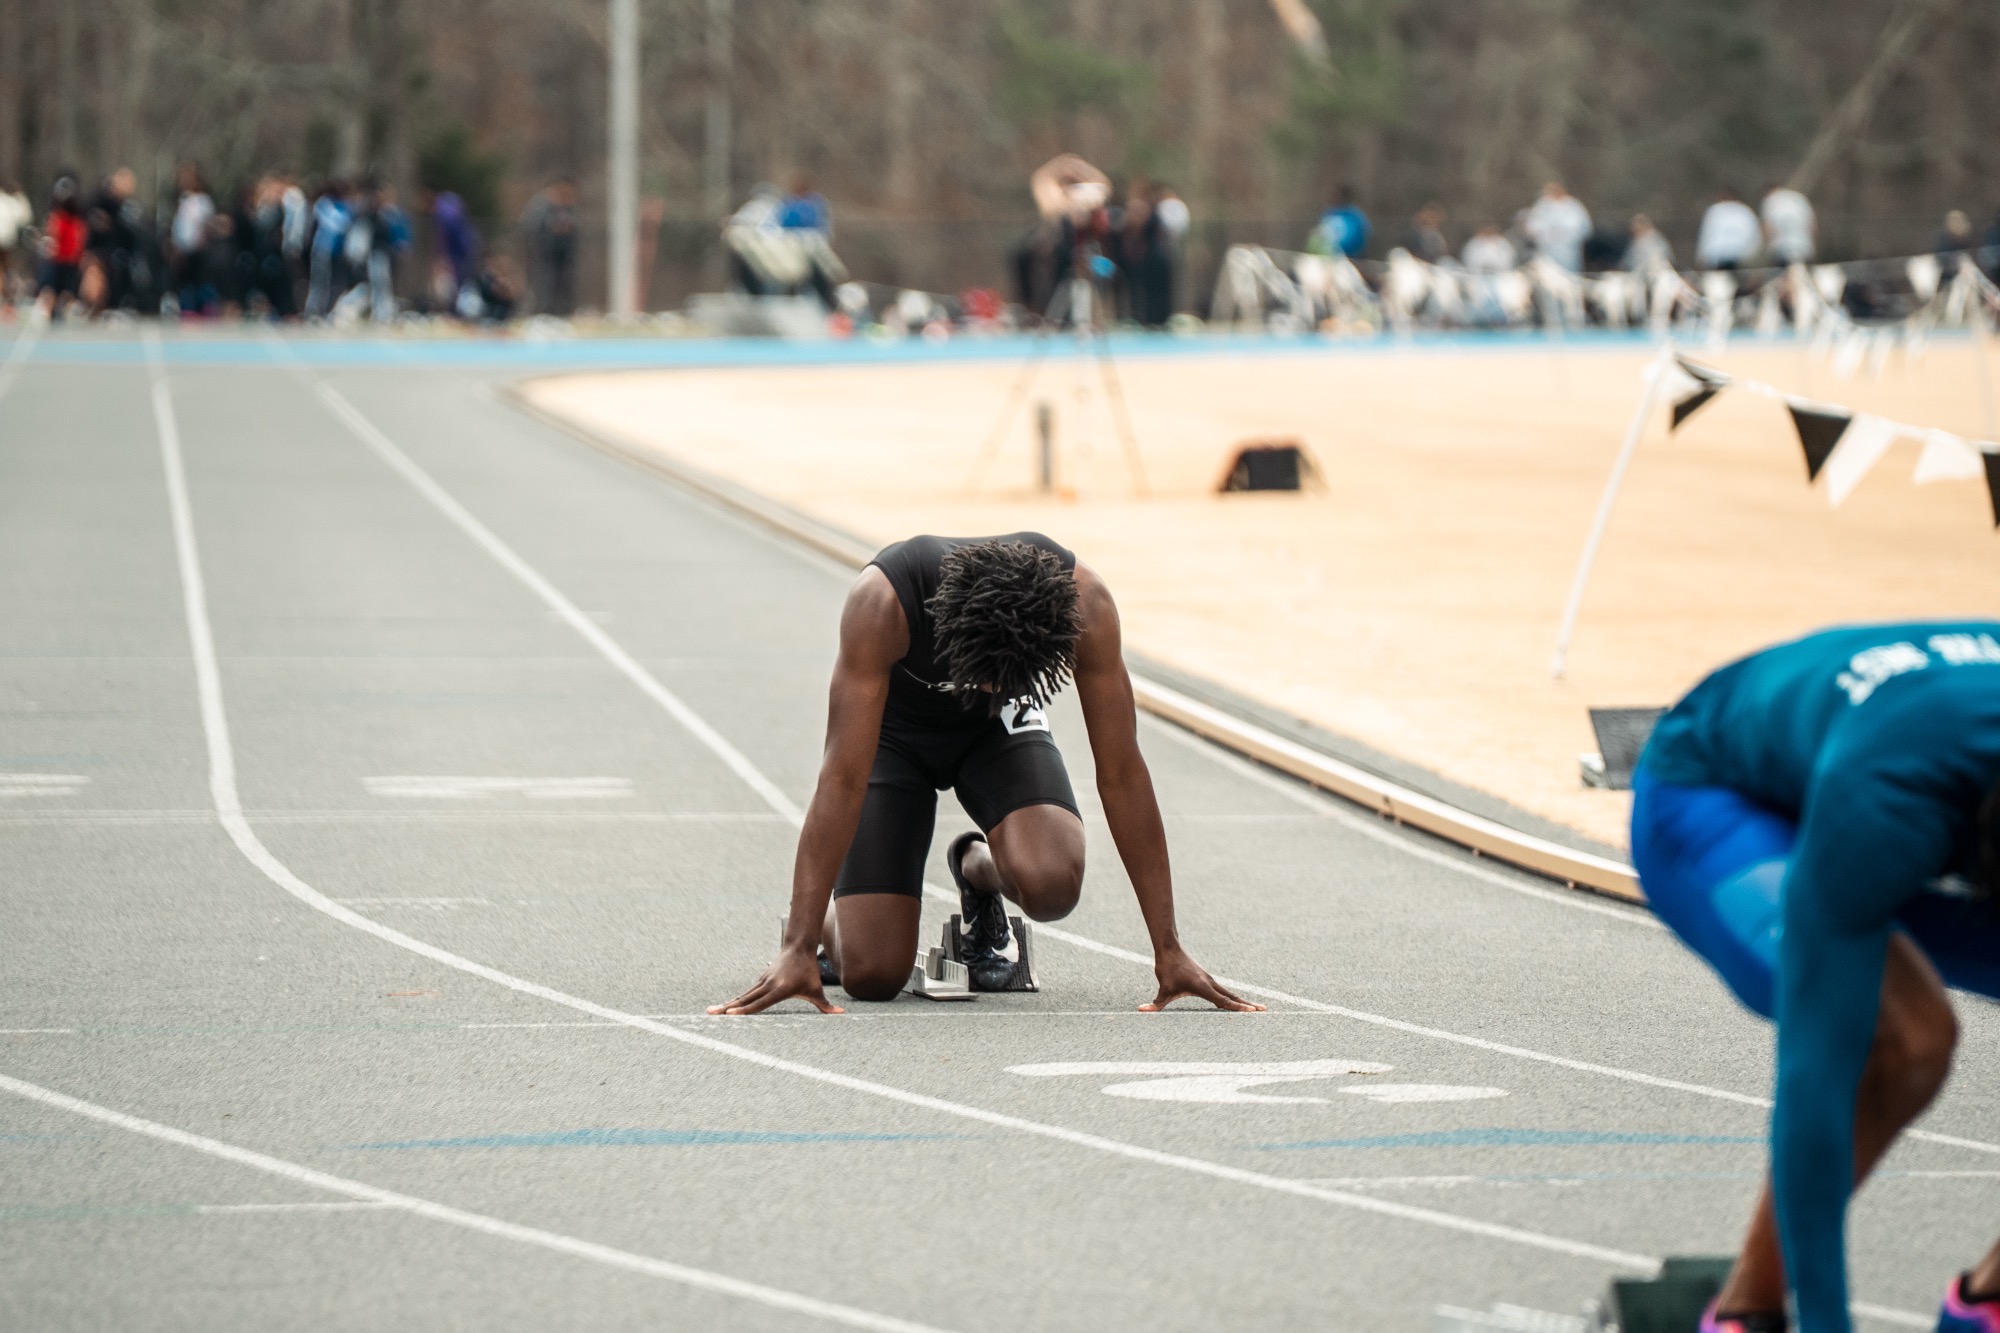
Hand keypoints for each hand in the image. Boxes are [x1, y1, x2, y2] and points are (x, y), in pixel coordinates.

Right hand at [707, 945, 845, 1015]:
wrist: (799, 947)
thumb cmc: (809, 971)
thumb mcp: (817, 990)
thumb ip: (826, 1005)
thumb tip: (841, 1015)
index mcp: (780, 990)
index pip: (760, 1003)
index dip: (745, 1011)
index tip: (731, 1015)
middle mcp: (767, 985)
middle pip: (744, 999)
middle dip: (727, 1008)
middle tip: (710, 1014)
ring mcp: (762, 981)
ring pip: (742, 996)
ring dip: (727, 1005)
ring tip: (710, 1012)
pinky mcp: (760, 980)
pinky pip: (746, 992)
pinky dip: (735, 1001)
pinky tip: (725, 1008)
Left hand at [1139, 945, 1264, 1011]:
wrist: (1170, 949)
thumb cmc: (1167, 969)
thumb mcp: (1162, 989)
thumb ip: (1155, 1004)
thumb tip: (1141, 1010)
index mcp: (1202, 987)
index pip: (1223, 1001)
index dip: (1237, 1007)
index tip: (1251, 1011)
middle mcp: (1210, 983)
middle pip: (1232, 996)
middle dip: (1247, 1005)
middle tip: (1264, 1011)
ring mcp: (1210, 981)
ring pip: (1229, 993)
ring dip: (1242, 1001)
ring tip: (1256, 1008)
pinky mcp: (1207, 979)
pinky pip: (1223, 990)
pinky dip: (1232, 997)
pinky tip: (1236, 1002)